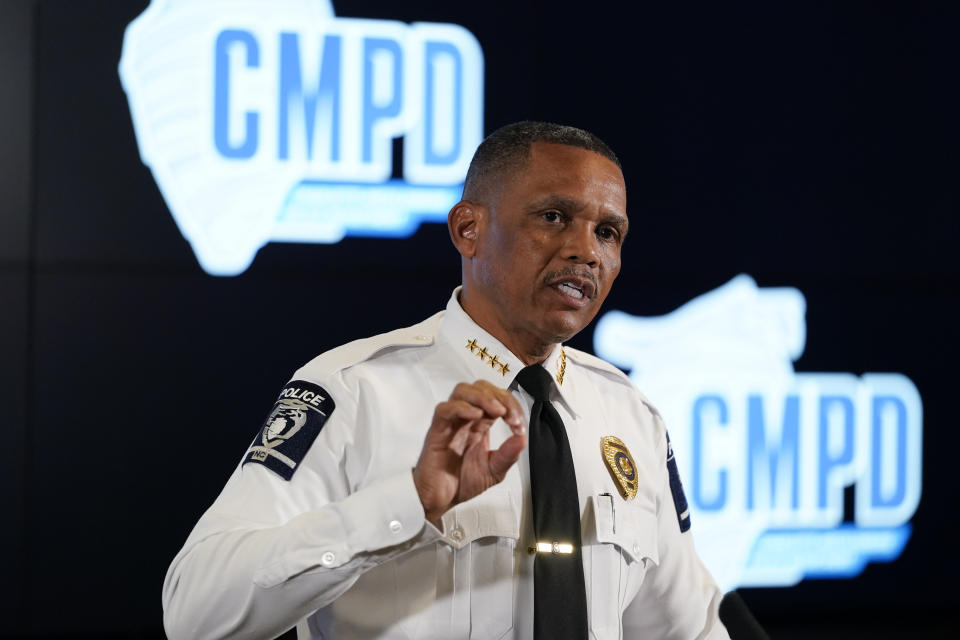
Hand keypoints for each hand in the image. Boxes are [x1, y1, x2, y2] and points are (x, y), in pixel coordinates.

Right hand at [412, 380, 526, 526]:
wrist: (441, 500)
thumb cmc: (461, 482)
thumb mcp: (494, 471)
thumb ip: (508, 455)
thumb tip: (522, 439)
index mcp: (480, 424)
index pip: (497, 399)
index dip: (511, 406)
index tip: (519, 425)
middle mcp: (465, 419)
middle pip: (480, 388)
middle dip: (500, 396)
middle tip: (510, 416)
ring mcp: (451, 423)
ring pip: (462, 391)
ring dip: (483, 397)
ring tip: (497, 411)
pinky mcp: (437, 431)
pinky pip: (445, 409)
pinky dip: (461, 408)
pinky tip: (476, 415)